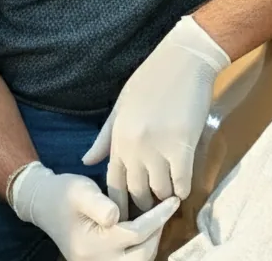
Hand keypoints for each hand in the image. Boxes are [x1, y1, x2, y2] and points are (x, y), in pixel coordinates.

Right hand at [11, 161, 178, 260]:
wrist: (44, 204)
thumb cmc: (64, 192)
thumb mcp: (80, 191)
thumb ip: (99, 204)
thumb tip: (118, 216)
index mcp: (90, 244)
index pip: (135, 234)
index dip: (158, 218)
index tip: (173, 200)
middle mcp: (95, 260)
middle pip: (141, 256)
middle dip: (157, 234)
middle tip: (165, 212)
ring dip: (151, 243)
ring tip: (157, 221)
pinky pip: (129, 260)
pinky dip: (141, 248)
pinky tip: (146, 230)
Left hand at [82, 16, 229, 217]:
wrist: (184, 60)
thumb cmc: (152, 78)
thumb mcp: (122, 106)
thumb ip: (105, 138)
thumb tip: (87, 162)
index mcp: (118, 138)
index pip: (113, 183)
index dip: (120, 202)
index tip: (126, 212)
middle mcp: (134, 147)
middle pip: (137, 192)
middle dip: (144, 204)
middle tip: (152, 207)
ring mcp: (158, 148)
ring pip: (160, 191)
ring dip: (166, 197)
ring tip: (170, 196)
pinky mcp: (182, 146)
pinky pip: (181, 181)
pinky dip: (183, 189)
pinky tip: (183, 187)